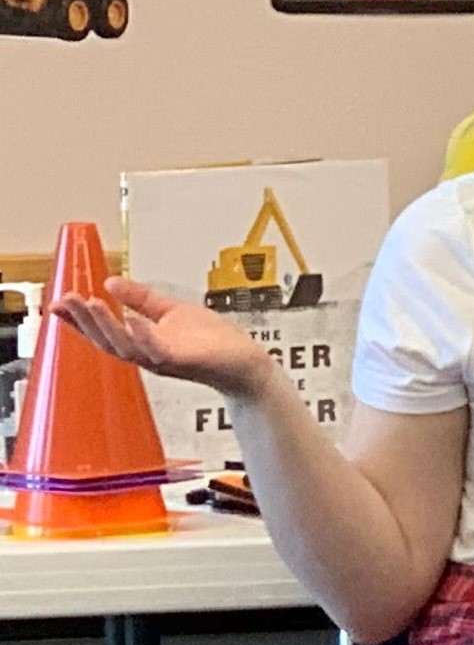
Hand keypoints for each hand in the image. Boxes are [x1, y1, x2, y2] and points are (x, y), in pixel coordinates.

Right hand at [48, 280, 270, 395]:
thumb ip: (141, 299)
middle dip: (83, 320)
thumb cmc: (212, 341)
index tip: (56, 303)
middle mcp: (146, 355)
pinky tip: (132, 319)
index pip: (102, 332)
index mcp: (141, 342)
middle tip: (66, 299)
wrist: (246, 362)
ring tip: (90, 303)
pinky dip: (143, 336)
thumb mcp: (171, 312)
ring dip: (106, 325)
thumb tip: (110, 282)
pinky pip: (157, 351)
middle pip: (106, 340)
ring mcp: (163, 360)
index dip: (77, 320)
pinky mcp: (183, 361)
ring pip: (125, 346)